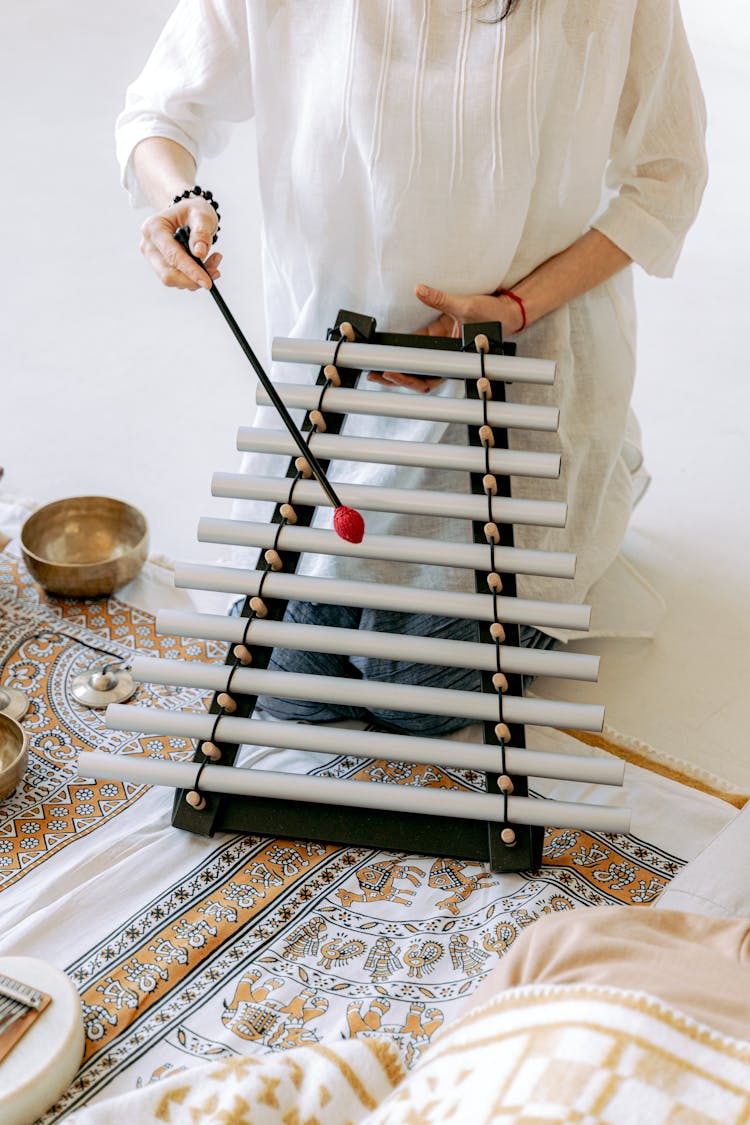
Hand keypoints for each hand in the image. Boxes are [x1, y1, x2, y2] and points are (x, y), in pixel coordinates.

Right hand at [139, 196, 221, 289]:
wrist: (186, 215)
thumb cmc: (192, 212)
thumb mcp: (201, 214)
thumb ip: (201, 232)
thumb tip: (199, 253)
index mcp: (153, 228)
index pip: (172, 255)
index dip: (190, 270)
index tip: (207, 282)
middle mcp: (148, 245)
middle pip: (168, 274)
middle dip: (193, 279)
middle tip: (215, 272)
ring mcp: (153, 259)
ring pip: (174, 280)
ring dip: (196, 278)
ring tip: (214, 261)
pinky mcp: (161, 268)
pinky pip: (178, 280)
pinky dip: (194, 278)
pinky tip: (207, 265)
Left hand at [367, 283, 523, 392]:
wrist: (506, 312)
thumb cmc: (493, 315)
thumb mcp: (466, 305)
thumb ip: (441, 299)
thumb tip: (419, 290)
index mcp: (454, 358)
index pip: (429, 377)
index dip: (409, 379)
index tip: (392, 372)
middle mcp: (446, 358)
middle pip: (419, 378)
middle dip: (397, 380)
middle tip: (375, 375)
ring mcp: (441, 351)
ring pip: (418, 369)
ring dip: (398, 371)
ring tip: (376, 371)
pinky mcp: (438, 339)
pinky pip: (419, 350)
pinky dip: (404, 353)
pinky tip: (388, 352)